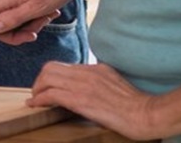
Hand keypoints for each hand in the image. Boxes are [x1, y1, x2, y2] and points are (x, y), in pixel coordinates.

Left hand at [27, 62, 163, 140]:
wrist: (146, 113)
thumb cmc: (135, 104)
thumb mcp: (115, 82)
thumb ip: (100, 79)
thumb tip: (88, 85)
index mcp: (95, 68)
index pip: (63, 66)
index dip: (50, 77)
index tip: (45, 87)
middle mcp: (87, 72)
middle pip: (50, 67)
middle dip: (39, 81)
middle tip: (37, 93)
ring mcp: (83, 85)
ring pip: (47, 77)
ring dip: (37, 89)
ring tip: (35, 99)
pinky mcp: (81, 99)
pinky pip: (52, 94)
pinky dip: (39, 99)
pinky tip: (35, 105)